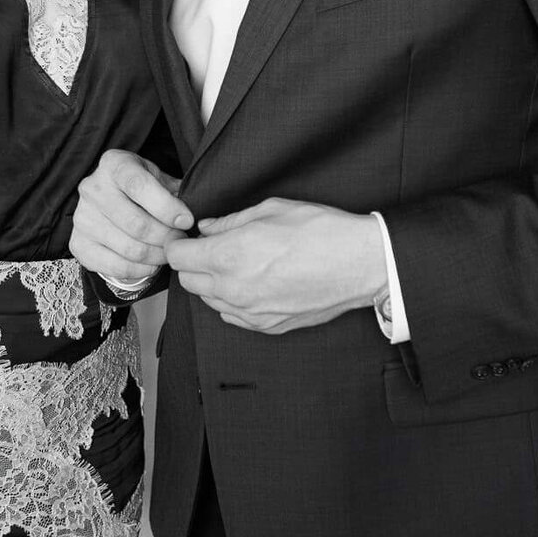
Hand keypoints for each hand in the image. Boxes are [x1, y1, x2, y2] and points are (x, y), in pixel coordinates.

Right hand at [71, 150, 193, 287]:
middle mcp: (92, 188)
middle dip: (167, 238)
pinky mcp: (78, 243)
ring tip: (169, 252)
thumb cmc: (140, 188)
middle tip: (181, 241)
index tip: (187, 221)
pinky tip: (151, 263)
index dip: (167, 207)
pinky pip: (114, 266)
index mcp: (113, 164)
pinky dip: (140, 270)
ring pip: (129, 248)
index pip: (139, 185)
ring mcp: (82, 217)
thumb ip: (175, 192)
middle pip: (136, 223)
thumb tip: (191, 216)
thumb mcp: (158, 178)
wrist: (109, 200)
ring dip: (157, 256)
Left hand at [167, 199, 385, 333]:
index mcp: (229, 256)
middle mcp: (234, 289)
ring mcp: (250, 313)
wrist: (359, 264)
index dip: (178, 244)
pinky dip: (232, 300)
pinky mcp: (268, 326)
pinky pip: (233, 316)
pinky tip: (252, 283)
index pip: (177, 257)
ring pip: (209, 300)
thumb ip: (230, 221)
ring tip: (236, 263)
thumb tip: (208, 227)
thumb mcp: (271, 210)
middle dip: (192, 263)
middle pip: (188, 281)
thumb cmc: (320, 230)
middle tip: (211, 247)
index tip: (187, 237)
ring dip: (212, 282)